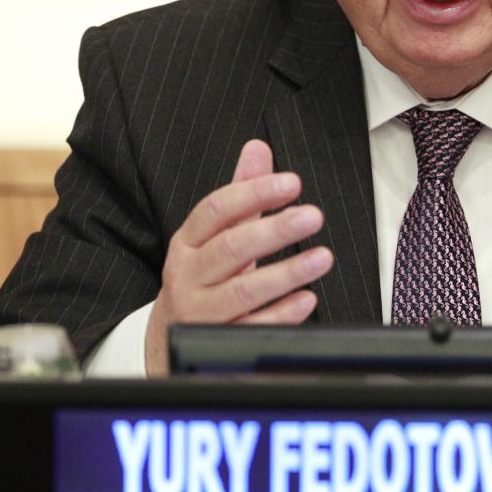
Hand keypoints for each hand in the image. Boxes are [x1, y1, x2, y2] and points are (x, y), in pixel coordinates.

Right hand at [144, 139, 332, 375]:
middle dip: (274, 231)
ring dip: (286, 273)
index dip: (254, 194)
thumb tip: (258, 147)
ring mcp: (199, 312)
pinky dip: (281, 315)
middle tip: (313, 216)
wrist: (169, 340)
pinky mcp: (216, 344)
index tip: (292, 183)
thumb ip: (241, 194)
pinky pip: (252, 329)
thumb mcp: (215, 235)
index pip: (216, 210)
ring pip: (243, 291)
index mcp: (187, 242)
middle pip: (230, 249)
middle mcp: (188, 275)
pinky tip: (306, 299)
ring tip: (322, 257)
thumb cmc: (203, 277)